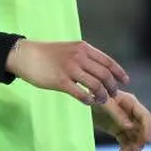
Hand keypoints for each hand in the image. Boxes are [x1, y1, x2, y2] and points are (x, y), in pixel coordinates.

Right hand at [6, 39, 129, 104]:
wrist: (25, 55)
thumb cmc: (46, 54)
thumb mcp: (68, 49)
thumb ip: (83, 57)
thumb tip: (99, 69)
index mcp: (83, 48)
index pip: (107, 61)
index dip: (118, 72)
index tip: (125, 81)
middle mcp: (79, 57)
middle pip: (104, 74)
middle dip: (112, 87)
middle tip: (113, 95)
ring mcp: (70, 69)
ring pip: (95, 85)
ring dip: (101, 95)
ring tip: (101, 100)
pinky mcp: (60, 81)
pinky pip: (81, 93)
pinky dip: (88, 100)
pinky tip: (89, 102)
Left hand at [93, 91, 150, 150]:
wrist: (80, 102)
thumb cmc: (93, 98)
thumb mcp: (104, 103)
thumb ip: (117, 113)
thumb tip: (130, 127)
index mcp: (131, 102)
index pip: (145, 116)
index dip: (148, 129)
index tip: (146, 142)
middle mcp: (130, 112)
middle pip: (141, 129)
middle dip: (140, 141)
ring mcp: (124, 121)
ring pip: (134, 137)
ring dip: (133, 147)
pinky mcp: (117, 129)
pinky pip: (125, 141)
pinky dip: (125, 149)